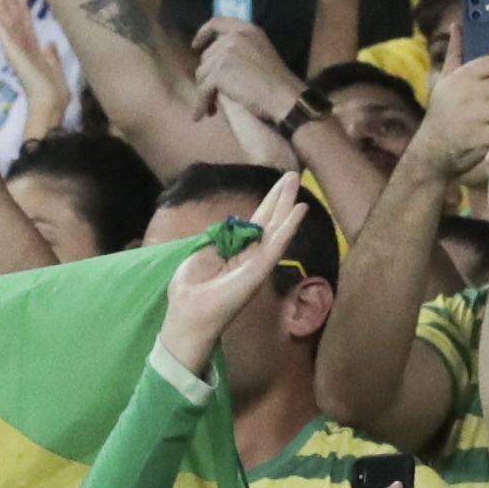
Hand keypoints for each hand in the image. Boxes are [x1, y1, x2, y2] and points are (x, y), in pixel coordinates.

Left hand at [153, 174, 298, 376]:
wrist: (188, 313)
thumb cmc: (190, 290)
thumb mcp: (202, 255)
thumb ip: (220, 240)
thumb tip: (230, 229)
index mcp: (236, 252)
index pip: (256, 223)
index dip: (267, 204)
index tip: (278, 185)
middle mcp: (251, 256)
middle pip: (269, 221)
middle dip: (281, 197)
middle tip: (294, 174)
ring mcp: (257, 262)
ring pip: (277, 228)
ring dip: (288, 204)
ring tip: (298, 181)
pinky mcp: (260, 269)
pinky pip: (277, 244)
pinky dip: (290, 226)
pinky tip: (300, 209)